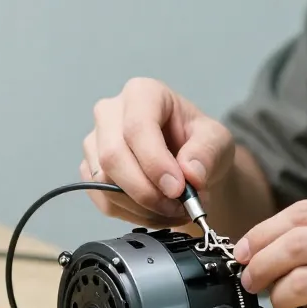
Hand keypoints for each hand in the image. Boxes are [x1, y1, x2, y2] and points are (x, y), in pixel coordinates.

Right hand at [81, 77, 235, 227]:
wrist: (189, 163)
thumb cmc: (199, 143)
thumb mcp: (217, 140)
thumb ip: (207, 152)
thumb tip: (190, 173)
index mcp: (143, 93)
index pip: (137, 127)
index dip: (155, 163)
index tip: (178, 189)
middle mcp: (111, 113)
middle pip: (112, 156)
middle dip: (146, 191)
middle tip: (178, 206)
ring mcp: (95, 142)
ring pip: (103, 182)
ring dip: (142, 206)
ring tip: (174, 209)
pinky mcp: (89, 170)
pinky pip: (103, 200)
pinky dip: (132, 214)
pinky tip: (157, 212)